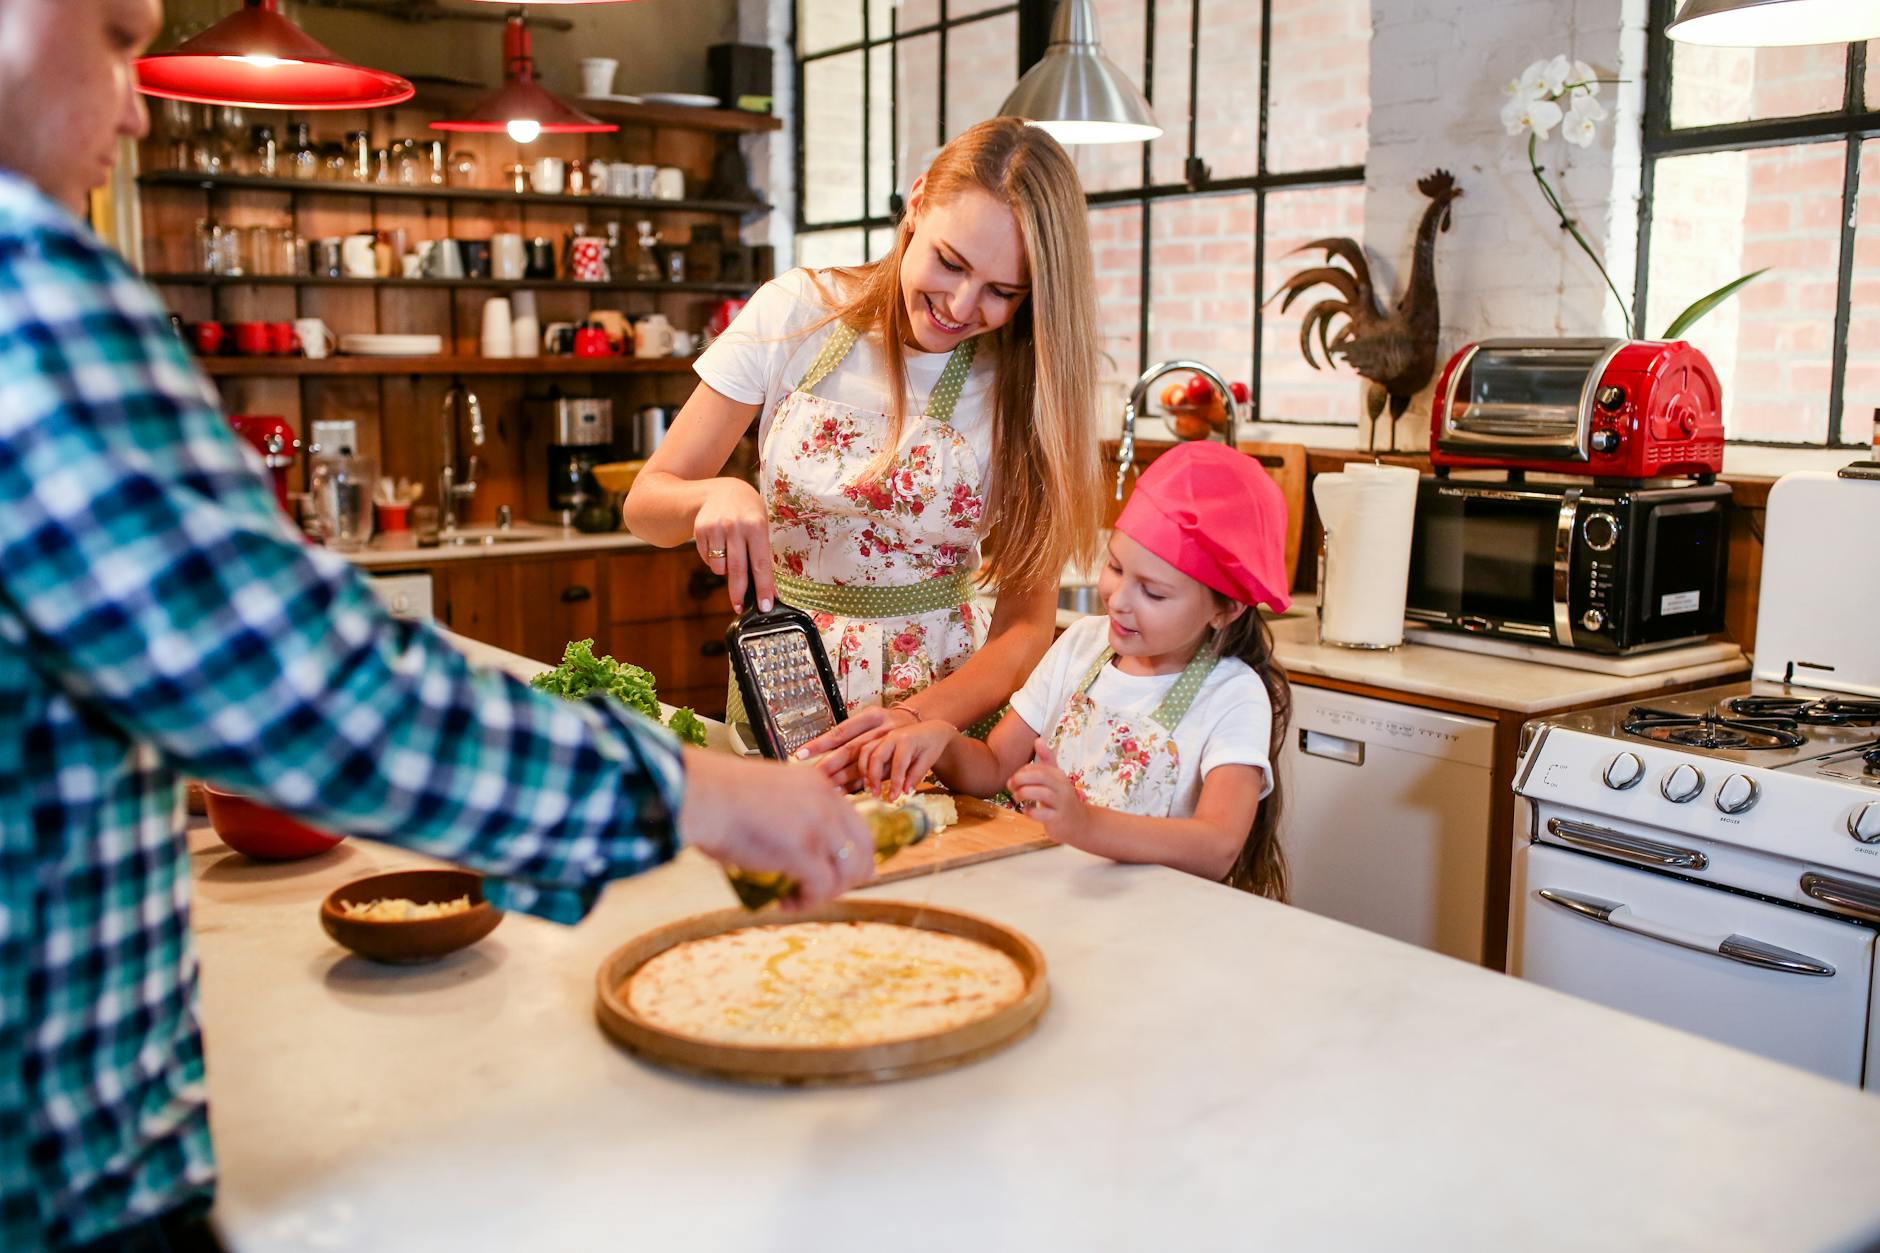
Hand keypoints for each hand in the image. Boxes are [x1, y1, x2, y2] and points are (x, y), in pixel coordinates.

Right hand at [676, 746, 874, 906]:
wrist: (701, 795)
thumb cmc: (720, 797)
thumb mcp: (771, 794)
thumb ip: (792, 812)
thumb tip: (793, 845)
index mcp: (819, 785)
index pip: (856, 824)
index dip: (850, 854)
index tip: (834, 871)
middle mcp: (826, 803)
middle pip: (864, 849)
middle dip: (849, 877)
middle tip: (822, 891)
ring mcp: (818, 827)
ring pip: (848, 872)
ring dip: (827, 893)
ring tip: (798, 898)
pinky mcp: (803, 851)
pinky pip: (822, 888)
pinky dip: (807, 902)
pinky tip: (786, 902)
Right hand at [692, 478, 774, 612]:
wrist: (721, 491)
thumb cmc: (748, 513)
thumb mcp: (761, 526)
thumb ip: (762, 554)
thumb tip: (768, 590)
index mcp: (756, 525)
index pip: (761, 563)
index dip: (763, 587)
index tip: (765, 606)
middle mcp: (735, 526)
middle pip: (737, 569)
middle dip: (739, 593)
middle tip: (740, 608)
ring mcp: (716, 528)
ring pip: (719, 567)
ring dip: (725, 571)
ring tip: (731, 557)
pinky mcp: (700, 530)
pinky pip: (707, 559)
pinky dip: (714, 560)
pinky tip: (719, 546)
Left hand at [800, 703, 919, 790]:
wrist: (933, 730)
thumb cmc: (896, 736)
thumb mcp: (876, 735)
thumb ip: (855, 750)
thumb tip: (826, 774)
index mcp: (869, 717)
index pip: (840, 732)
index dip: (820, 744)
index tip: (799, 754)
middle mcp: (881, 725)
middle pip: (852, 747)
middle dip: (832, 765)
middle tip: (815, 779)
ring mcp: (896, 735)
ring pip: (872, 757)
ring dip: (859, 778)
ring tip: (842, 793)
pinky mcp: (910, 746)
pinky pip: (896, 766)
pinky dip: (888, 781)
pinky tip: (879, 793)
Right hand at [855, 719, 958, 800]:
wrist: (932, 729)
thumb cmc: (932, 744)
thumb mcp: (928, 760)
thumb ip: (915, 775)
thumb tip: (905, 791)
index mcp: (907, 740)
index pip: (898, 764)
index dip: (895, 782)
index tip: (893, 797)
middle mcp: (892, 736)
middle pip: (876, 756)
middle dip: (874, 777)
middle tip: (876, 794)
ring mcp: (884, 737)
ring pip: (866, 751)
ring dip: (864, 770)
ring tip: (868, 787)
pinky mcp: (879, 740)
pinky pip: (866, 751)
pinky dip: (863, 765)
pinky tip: (867, 779)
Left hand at [1008, 738, 1087, 843]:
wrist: (1080, 823)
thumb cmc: (1062, 798)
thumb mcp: (1056, 777)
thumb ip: (1047, 759)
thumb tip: (1038, 740)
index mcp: (1058, 775)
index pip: (1039, 766)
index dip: (1023, 771)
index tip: (1015, 778)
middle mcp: (1062, 787)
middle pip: (1041, 776)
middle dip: (1021, 779)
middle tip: (1011, 786)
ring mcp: (1061, 803)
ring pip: (1041, 793)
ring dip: (1023, 793)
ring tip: (1017, 797)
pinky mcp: (1057, 818)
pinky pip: (1041, 814)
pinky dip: (1029, 811)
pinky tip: (1025, 810)